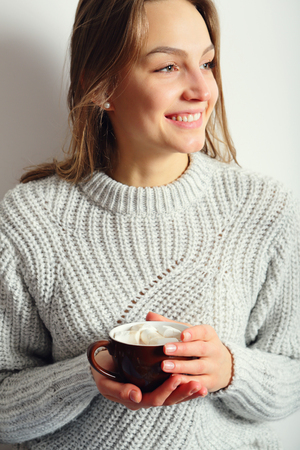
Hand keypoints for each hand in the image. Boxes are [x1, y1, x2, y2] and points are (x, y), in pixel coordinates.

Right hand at [90, 349, 206, 409]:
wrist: (101, 365)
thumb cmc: (102, 372)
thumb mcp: (104, 381)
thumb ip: (118, 389)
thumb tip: (135, 396)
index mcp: (135, 400)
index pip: (154, 398)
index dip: (166, 390)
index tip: (176, 379)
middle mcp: (146, 399)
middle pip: (168, 400)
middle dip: (183, 392)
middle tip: (196, 384)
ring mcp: (153, 392)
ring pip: (173, 396)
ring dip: (189, 392)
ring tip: (202, 387)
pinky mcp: (158, 385)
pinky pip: (174, 390)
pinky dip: (187, 388)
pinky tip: (200, 385)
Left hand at [146, 312, 232, 392]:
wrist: (224, 367)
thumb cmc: (199, 345)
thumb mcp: (190, 334)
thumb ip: (170, 325)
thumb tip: (150, 316)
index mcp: (209, 335)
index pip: (202, 331)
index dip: (193, 333)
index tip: (181, 335)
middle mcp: (214, 350)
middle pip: (200, 349)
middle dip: (182, 349)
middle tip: (165, 349)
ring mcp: (214, 367)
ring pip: (198, 367)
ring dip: (181, 367)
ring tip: (164, 366)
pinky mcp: (211, 382)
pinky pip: (199, 383)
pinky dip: (187, 383)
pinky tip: (174, 382)